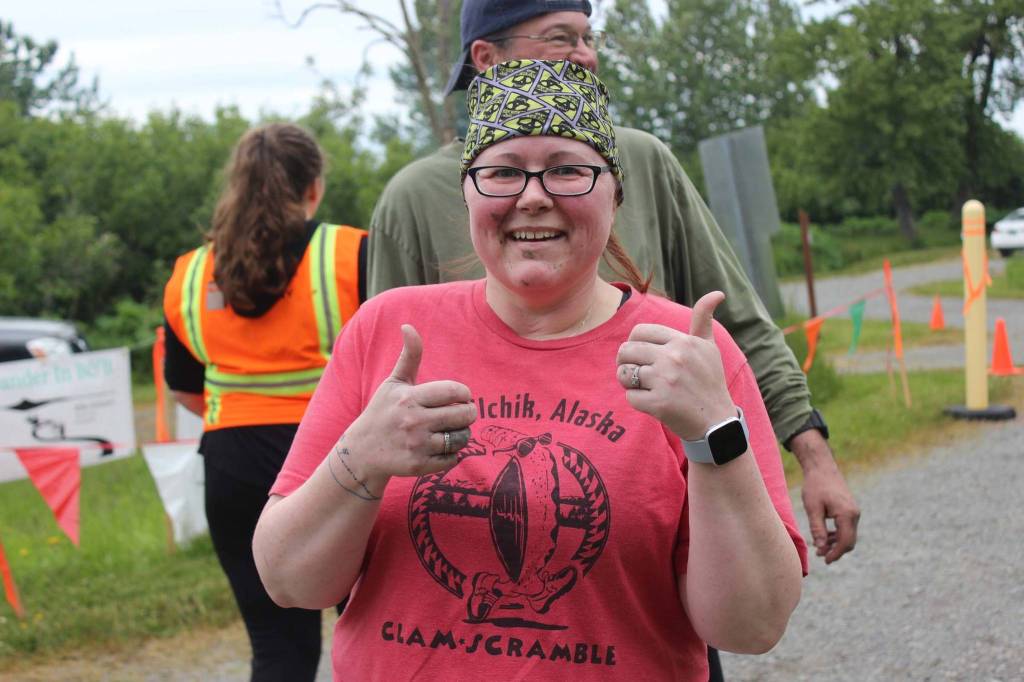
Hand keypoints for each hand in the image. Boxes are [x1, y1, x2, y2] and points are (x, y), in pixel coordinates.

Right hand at [345, 324, 476, 478]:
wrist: (361, 452)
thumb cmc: (382, 411)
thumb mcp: (394, 382)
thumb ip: (409, 356)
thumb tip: (408, 326)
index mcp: (409, 398)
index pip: (455, 392)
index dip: (464, 394)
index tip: (461, 397)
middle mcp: (413, 421)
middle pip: (463, 415)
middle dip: (468, 414)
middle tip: (463, 414)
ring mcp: (416, 445)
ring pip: (461, 438)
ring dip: (462, 434)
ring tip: (452, 430)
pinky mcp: (418, 466)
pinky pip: (453, 459)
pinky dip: (452, 454)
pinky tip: (440, 448)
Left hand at [615, 292, 734, 439]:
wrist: (716, 421)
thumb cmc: (709, 381)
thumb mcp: (709, 347)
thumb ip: (704, 319)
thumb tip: (717, 293)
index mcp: (683, 341)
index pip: (639, 332)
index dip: (635, 343)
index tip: (642, 355)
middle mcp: (673, 358)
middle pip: (626, 350)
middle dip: (626, 362)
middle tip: (637, 372)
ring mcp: (665, 381)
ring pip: (624, 373)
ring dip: (628, 381)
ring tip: (643, 386)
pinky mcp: (658, 404)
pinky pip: (630, 397)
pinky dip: (637, 401)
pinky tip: (652, 402)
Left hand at [790, 429, 859, 562]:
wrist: (822, 468)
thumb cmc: (815, 486)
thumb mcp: (813, 508)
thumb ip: (817, 529)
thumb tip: (821, 547)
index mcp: (847, 514)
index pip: (845, 541)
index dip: (836, 553)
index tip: (825, 561)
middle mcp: (854, 514)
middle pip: (849, 541)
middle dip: (836, 550)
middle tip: (820, 556)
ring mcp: (854, 512)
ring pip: (848, 535)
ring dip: (836, 544)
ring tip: (820, 548)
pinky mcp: (850, 510)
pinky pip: (846, 528)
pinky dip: (837, 535)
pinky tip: (824, 537)